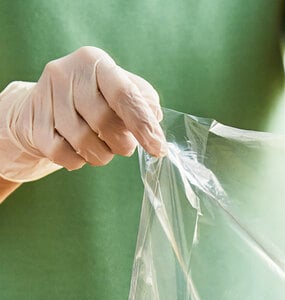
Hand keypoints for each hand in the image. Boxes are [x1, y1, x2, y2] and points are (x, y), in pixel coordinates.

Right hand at [0, 46, 165, 182]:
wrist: (44, 106)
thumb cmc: (95, 100)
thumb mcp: (120, 91)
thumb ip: (143, 102)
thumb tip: (155, 124)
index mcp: (94, 62)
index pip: (124, 94)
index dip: (143, 125)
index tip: (158, 149)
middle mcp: (66, 72)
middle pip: (104, 121)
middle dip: (122, 143)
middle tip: (123, 145)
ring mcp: (45, 96)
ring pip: (83, 141)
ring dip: (101, 155)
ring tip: (102, 148)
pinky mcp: (33, 123)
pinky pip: (63, 154)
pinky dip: (78, 161)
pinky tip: (80, 152)